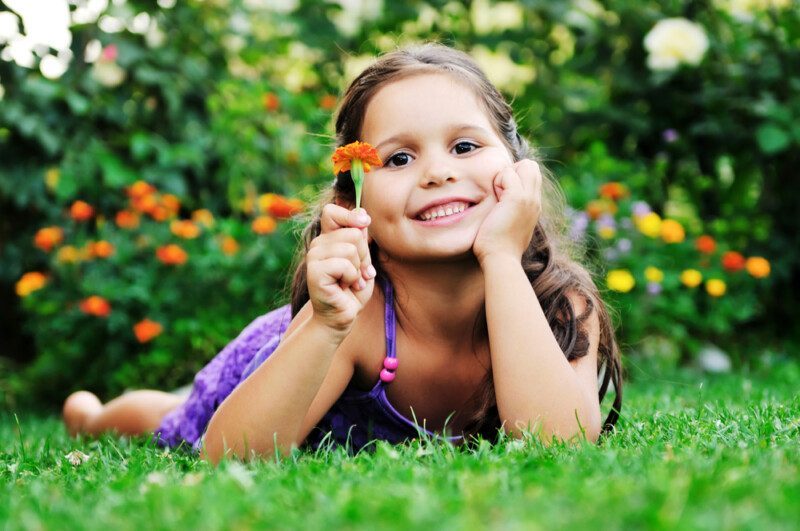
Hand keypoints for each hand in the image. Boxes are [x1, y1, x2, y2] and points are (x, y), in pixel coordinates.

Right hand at [306, 205, 375, 334]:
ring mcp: (313, 257)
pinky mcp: (314, 271)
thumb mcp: (363, 260)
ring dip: (358, 269)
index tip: (365, 223)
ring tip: (351, 281)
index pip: (332, 211)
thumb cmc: (353, 289)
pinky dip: (352, 278)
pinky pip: (344, 265)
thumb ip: (361, 239)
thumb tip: (362, 216)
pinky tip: (345, 287)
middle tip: (357, 273)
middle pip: (353, 233)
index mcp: (328, 238)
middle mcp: (318, 244)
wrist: (341, 317)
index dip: (350, 216)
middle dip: (364, 256)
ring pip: (351, 249)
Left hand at [473, 159, 541, 265]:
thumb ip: (511, 214)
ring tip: (498, 198)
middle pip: (531, 166)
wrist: (500, 259)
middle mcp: (535, 201)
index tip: (502, 197)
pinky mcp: (518, 198)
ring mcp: (529, 198)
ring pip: (525, 165)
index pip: (531, 176)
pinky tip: (495, 201)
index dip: (515, 178)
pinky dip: (498, 181)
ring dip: (506, 176)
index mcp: (534, 207)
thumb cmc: (498, 248)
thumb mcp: (510, 227)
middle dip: (513, 171)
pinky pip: (508, 173)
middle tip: (499, 192)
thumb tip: (501, 206)